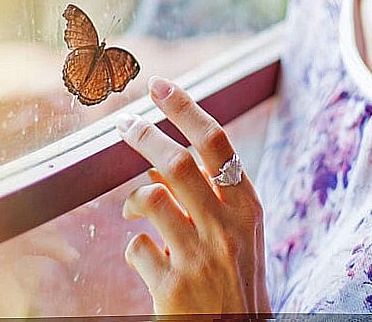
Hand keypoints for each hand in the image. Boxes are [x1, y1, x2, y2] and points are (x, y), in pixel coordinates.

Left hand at [115, 75, 270, 315]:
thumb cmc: (234, 285)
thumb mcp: (237, 238)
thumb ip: (208, 200)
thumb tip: (159, 163)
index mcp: (248, 209)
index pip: (218, 143)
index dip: (186, 108)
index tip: (159, 85)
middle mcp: (228, 228)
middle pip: (177, 161)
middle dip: (144, 136)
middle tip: (123, 124)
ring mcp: (201, 257)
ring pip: (152, 196)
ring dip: (134, 200)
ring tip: (133, 212)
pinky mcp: (173, 286)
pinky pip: (138, 247)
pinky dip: (136, 249)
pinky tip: (148, 263)